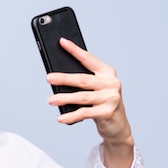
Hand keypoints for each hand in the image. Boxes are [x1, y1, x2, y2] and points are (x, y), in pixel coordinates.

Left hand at [46, 38, 133, 167]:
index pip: (88, 59)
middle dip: (64, 79)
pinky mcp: (108, 112)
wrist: (118, 126)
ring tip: (50, 100)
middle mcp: (111, 83)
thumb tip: (57, 79)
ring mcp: (111, 98)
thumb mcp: (95, 89)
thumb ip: (83, 83)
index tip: (62, 42)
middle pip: (83, 79)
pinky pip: (85, 113)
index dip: (75, 50)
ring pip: (82, 97)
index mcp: (107, 73)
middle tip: (49, 78)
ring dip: (64, 98)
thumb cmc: (102, 103)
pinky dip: (72, 116)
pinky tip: (61, 118)